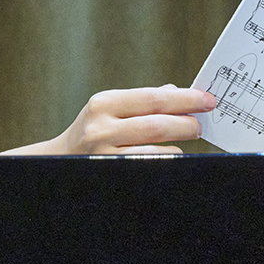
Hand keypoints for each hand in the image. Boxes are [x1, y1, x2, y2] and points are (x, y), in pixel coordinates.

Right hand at [48, 85, 216, 154]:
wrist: (56, 162)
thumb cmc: (90, 133)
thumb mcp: (108, 111)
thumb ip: (140, 102)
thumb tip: (177, 92)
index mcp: (103, 104)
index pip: (153, 98)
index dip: (185, 99)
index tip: (207, 100)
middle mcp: (101, 128)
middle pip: (157, 124)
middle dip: (187, 123)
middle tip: (200, 124)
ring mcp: (103, 154)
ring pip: (156, 150)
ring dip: (178, 145)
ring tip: (187, 139)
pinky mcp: (110, 171)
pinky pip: (148, 166)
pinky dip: (165, 160)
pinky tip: (172, 156)